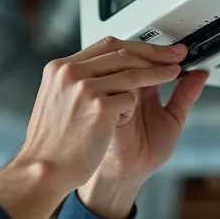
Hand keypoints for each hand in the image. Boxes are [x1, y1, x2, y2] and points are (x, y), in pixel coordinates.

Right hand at [15, 37, 184, 190]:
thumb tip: (116, 68)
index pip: (105, 46)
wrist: (44, 172)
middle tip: (174, 54)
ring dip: (158, 73)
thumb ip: (84, 81)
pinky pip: (131, 98)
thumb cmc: (54, 144)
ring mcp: (84, 88)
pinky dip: (133, 109)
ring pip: (132, 72)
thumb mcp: (60, 102)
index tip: (154, 49)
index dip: (136, 46)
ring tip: (173, 73)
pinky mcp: (99, 107)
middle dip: (155, 52)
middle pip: (122, 52)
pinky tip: (123, 123)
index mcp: (59, 69)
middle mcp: (70, 72)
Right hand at [102, 49, 209, 179]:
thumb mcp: (173, 118)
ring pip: (125, 70)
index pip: (139, 58)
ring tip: (171, 74)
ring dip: (151, 70)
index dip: (160, 53)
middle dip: (157, 57)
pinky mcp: (102, 112)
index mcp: (132, 88)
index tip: (181, 53)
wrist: (128, 175)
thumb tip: (201, 73)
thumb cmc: (144, 151)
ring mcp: (108, 99)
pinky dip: (137, 93)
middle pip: (130, 58)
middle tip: (178, 60)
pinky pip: (120, 92)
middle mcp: (118, 89)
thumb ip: (184, 95)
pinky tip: (148, 99)